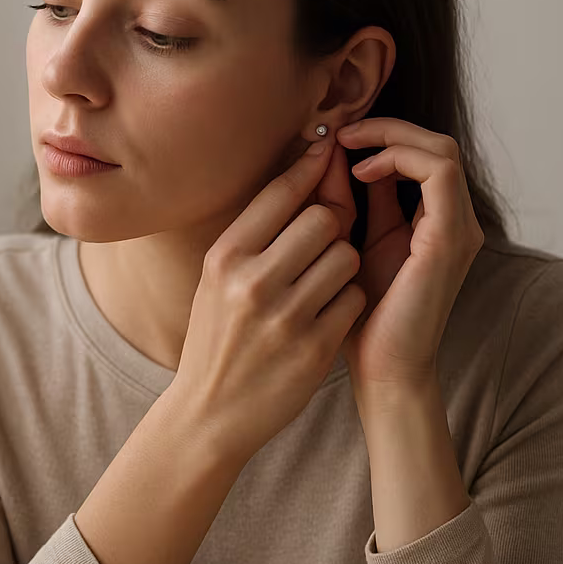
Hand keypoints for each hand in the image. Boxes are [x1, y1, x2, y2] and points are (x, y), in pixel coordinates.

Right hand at [170, 138, 366, 464]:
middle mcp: (252, 282)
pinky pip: (354, 298)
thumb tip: (305, 171)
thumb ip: (257, 233)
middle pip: (324, 219)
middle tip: (321, 246)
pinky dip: (347, 303)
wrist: (208, 415)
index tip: (329, 148)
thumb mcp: (218, 280)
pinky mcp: (315, 349)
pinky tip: (324, 318)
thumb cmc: (217, 338)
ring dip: (342, 267)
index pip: (280, 192)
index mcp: (224, 258)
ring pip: (346, 256)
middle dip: (332, 227)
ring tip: (320, 287)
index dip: (311, 165)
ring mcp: (285, 317)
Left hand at [336, 117, 484, 393]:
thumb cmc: (363, 317)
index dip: (380, 135)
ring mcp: (458, 228)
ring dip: (391, 137)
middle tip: (340, 131)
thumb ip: (350, 200)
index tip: (335, 139)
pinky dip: (399, 159)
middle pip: (436, 144)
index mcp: (434, 222)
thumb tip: (329, 152)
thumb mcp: (351, 244)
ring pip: (441, 150)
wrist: (383, 370)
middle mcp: (455, 221)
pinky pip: (439, 172)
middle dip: (386, 128)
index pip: (421, 155)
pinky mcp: (450, 238)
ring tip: (348, 145)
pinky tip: (360, 173)